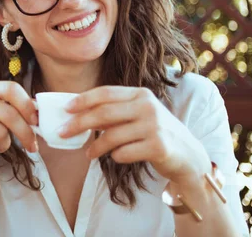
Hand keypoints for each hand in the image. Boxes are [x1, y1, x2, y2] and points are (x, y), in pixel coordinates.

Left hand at [58, 86, 209, 183]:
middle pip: (104, 113)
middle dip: (79, 123)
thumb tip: (78, 114)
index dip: (83, 100)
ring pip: (111, 136)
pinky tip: (117, 157)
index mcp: (141, 94)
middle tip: (63, 132)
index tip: (66, 109)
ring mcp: (154, 126)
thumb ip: (116, 111)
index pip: (106, 93)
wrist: (188, 155)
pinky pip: (124, 153)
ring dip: (95, 146)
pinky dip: (115, 157)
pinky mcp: (158, 146)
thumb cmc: (156, 133)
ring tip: (88, 154)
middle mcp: (147, 107)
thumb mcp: (140, 114)